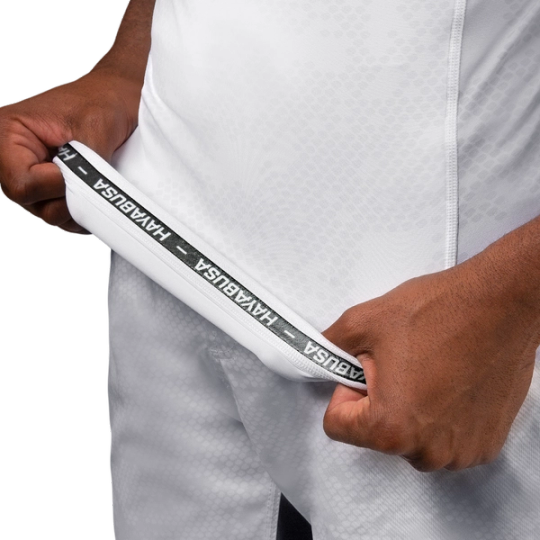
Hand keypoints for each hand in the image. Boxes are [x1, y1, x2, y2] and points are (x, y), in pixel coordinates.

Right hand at [0, 67, 140, 234]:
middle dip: (67, 197)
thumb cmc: (103, 99)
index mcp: (10, 134)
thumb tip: (92, 193)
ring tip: (96, 180)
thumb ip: (87, 163)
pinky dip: (82, 210)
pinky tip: (96, 192)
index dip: (55, 186)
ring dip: (77, 204)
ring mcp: (33, 177)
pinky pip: (63, 214)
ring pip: (48, 212)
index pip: (21, 183)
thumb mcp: (95, 125)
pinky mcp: (52, 189)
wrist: (119, 95)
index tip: (82, 172)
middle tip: (93, 178)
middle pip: (32, 202)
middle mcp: (14, 158)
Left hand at [321, 256, 538, 471]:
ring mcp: (460, 451)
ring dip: (410, 408)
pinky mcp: (485, 443)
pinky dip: (440, 415)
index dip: (344, 391)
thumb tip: (316, 354)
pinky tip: (450, 381)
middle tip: (400, 364)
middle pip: (375, 433)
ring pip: (409, 436)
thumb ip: (327, 346)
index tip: (363, 371)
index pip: (337, 426)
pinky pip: (442, 437)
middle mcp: (427, 451)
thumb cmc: (442, 311)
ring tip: (427, 370)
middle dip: (378, 399)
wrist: (500, 302)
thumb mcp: (364, 322)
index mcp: (391, 427)